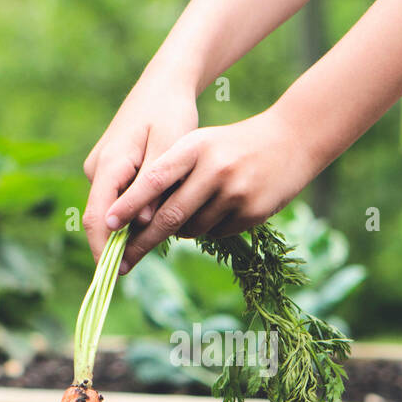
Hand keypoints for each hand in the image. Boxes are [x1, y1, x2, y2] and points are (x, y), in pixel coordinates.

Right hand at [82, 77, 198, 262]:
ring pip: (111, 209)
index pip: (97, 216)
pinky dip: (132, 214)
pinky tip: (154, 220)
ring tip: (154, 245)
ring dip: (128, 229)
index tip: (115, 275)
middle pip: (101, 218)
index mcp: (110, 163)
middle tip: (134, 271)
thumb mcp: (169, 147)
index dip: (104, 249)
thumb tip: (140, 223)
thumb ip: (153, 186)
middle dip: (115, 246)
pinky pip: (117, 199)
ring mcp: (101, 169)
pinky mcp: (110, 170)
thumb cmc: (171, 113)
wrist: (164, 85)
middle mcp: (98, 168)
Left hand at [103, 109, 317, 271]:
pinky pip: (216, 234)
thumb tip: (138, 219)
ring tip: (193, 210)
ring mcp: (236, 192)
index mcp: (195, 147)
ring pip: (192, 230)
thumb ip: (172, 174)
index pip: (155, 179)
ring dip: (181, 231)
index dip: (130, 204)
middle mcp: (215, 169)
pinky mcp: (253, 213)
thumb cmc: (233, 145)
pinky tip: (221, 209)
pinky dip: (208, 229)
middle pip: (170, 216)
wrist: (292, 141)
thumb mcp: (200, 144)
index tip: (108, 224)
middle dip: (142, 241)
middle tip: (120, 261)